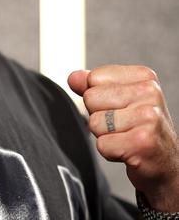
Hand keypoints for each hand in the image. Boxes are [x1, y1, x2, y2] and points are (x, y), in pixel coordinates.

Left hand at [69, 65, 178, 211]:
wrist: (165, 163)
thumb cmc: (140, 127)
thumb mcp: (118, 99)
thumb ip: (92, 85)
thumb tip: (73, 77)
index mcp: (144, 76)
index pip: (93, 78)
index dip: (98, 98)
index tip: (120, 108)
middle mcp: (150, 92)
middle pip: (90, 99)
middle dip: (99, 116)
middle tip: (123, 125)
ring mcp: (149, 117)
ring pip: (94, 122)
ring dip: (105, 135)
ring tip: (126, 137)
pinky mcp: (143, 142)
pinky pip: (102, 145)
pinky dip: (110, 152)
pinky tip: (129, 150)